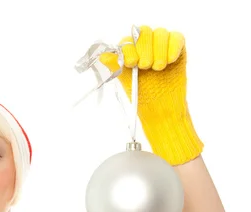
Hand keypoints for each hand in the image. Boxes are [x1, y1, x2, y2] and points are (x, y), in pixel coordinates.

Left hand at [99, 25, 202, 165]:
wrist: (162, 111)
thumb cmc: (143, 98)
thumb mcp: (126, 82)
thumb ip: (116, 67)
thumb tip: (102, 56)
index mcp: (131, 52)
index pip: (128, 39)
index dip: (129, 48)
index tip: (131, 63)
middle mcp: (146, 46)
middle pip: (144, 32)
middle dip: (143, 49)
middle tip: (144, 67)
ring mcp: (162, 46)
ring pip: (160, 33)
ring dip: (158, 51)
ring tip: (158, 69)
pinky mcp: (178, 49)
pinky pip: (176, 38)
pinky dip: (172, 47)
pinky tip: (169, 61)